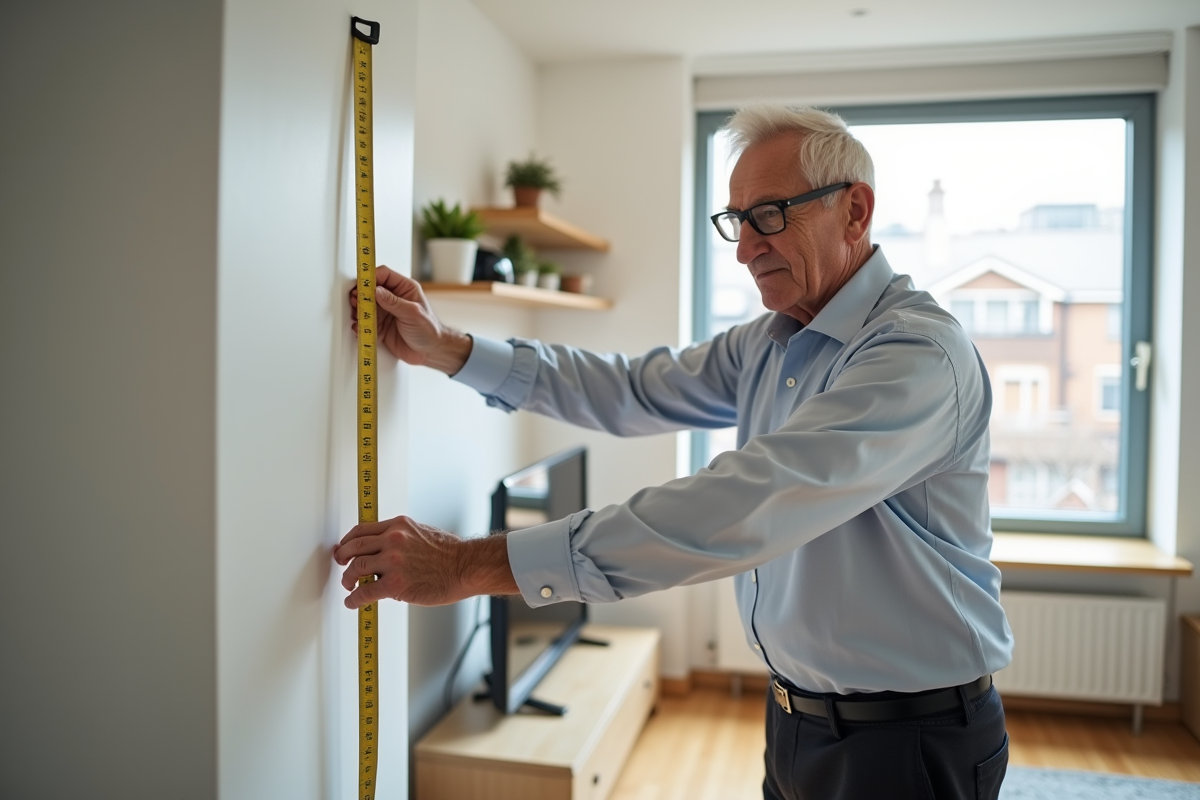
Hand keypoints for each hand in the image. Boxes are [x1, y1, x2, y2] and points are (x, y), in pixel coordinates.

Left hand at [334, 515, 517, 607]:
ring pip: (355, 568)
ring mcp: (393, 562)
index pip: (362, 530)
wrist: (465, 567)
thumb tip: (382, 549)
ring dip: (347, 579)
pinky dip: (354, 598)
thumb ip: (400, 538)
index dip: (348, 541)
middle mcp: (393, 540)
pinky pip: (364, 592)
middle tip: (341, 565)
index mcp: (399, 526)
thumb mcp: (422, 533)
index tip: (345, 548)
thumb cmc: (450, 554)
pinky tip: (353, 602)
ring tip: (349, 586)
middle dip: (342, 557)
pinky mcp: (395, 584)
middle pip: (354, 547)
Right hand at [349, 265, 472, 373]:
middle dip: (361, 294)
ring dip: (358, 309)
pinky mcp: (380, 326)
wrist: (430, 352)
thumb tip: (376, 291)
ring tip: (357, 314)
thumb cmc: (429, 330)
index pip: (384, 275)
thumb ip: (394, 302)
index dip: (371, 278)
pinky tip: (359, 326)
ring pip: (365, 305)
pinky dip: (359, 324)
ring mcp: (385, 312)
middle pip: (370, 290)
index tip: (362, 285)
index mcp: (404, 288)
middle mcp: (393, 298)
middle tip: (357, 300)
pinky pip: (365, 322)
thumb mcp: (413, 313)